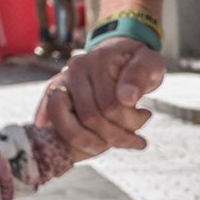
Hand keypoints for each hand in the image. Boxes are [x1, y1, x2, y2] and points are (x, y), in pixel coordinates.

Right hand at [35, 38, 163, 157]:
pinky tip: (62, 136)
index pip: (110, 105)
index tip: (145, 125)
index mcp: (98, 60)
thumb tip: (127, 98)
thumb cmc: (137, 61)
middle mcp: (76, 69)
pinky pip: (49, 111)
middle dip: (113, 136)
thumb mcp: (150, 63)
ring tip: (107, 146)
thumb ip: (140, 75)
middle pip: (89, 116)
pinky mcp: (56, 90)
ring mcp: (63, 79)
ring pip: (62, 118)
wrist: (120, 53)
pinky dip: (57, 128)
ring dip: (86, 140)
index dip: (129, 123)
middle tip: (134, 140)